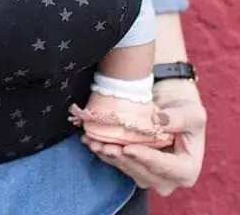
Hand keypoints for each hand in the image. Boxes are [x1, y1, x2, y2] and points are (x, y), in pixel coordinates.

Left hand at [82, 85, 205, 195]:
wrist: (171, 105)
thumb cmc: (185, 110)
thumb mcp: (192, 113)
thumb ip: (179, 118)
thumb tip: (159, 120)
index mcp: (187, 170)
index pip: (167, 168)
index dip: (147, 159)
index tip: (129, 148)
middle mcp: (168, 178)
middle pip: (144, 173)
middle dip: (124, 160)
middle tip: (106, 146)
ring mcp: (149, 174)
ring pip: (128, 169)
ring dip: (111, 157)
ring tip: (94, 143)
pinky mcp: (134, 165)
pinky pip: (119, 163)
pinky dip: (105, 153)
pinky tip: (91, 141)